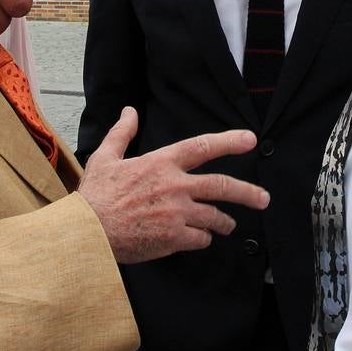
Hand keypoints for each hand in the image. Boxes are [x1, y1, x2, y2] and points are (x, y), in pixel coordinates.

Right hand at [79, 107, 270, 263]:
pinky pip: (200, 239)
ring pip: (214, 217)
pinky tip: (199, 239)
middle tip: (263, 198)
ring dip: (224, 222)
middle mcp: (174, 186)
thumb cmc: (95, 196)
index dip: (229, 142)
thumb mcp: (105, 157)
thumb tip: (129, 111)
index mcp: (161, 163)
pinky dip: (203, 239)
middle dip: (248, 193)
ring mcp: (176, 213)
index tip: (250, 139)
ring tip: (228, 225)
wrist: (87, 232)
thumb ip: (122, 133)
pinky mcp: (173, 238)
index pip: (202, 147)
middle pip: (221, 186)